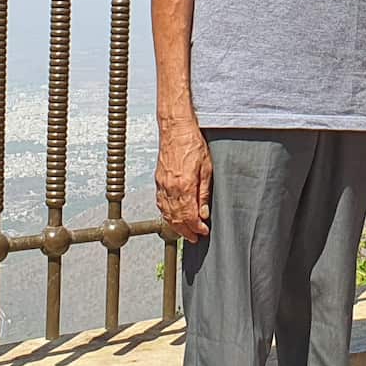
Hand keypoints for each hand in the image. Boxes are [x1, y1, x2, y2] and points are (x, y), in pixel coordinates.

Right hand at [155, 119, 212, 242]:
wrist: (176, 129)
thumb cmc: (193, 144)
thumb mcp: (207, 169)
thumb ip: (203, 193)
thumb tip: (204, 213)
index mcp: (184, 186)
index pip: (189, 216)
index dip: (196, 227)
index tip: (203, 232)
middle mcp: (170, 188)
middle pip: (176, 218)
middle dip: (186, 231)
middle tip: (195, 237)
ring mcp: (162, 185)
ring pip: (166, 213)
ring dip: (176, 225)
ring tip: (185, 232)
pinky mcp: (158, 180)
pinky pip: (161, 203)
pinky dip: (166, 214)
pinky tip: (172, 217)